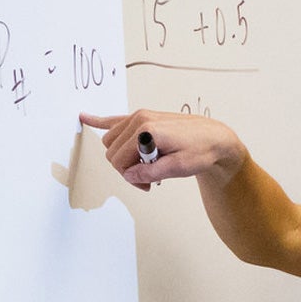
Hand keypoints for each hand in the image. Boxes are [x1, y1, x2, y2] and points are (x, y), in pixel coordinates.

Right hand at [78, 109, 244, 191]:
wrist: (214, 138)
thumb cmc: (200, 151)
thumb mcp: (178, 168)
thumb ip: (150, 172)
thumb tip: (130, 175)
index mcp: (147, 130)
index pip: (119, 159)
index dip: (130, 177)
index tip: (147, 184)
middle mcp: (140, 119)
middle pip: (112, 151)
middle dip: (125, 169)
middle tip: (148, 179)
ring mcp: (140, 117)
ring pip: (111, 142)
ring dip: (123, 157)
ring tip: (146, 167)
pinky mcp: (143, 118)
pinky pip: (114, 119)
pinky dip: (100, 120)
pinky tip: (85, 117)